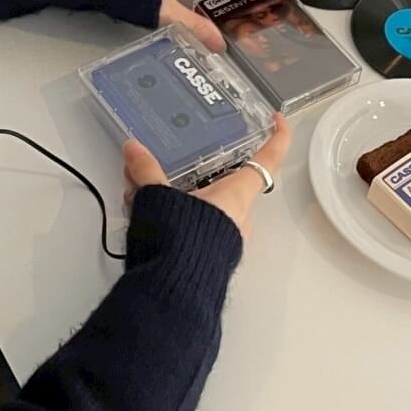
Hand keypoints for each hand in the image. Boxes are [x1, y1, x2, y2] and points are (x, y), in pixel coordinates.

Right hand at [123, 115, 292, 239]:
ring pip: (208, 205)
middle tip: (169, 164)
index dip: (276, 136)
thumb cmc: (182, 243)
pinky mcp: (214, 254)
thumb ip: (145, 171)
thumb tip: (134, 149)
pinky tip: (149, 217)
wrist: (177, 291)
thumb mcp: (159, 197)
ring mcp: (229, 237)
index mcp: (235, 195)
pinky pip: (199, 225)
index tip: (276, 119)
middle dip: (196, 171)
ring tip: (144, 194)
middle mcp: (240, 215)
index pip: (268, 159)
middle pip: (228, 182)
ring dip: (180, 196)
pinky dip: (178, 215)